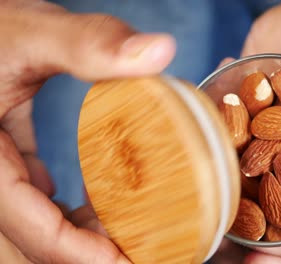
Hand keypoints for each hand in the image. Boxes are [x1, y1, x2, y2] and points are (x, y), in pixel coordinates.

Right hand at [0, 0, 174, 262]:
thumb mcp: (28, 33)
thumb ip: (88, 43)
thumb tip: (159, 51)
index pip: (32, 231)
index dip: (83, 255)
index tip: (132, 261)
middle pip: (37, 237)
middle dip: (89, 249)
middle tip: (144, 244)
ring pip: (34, 219)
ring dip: (79, 228)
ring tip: (129, 221)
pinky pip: (30, 195)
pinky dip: (64, 203)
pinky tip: (89, 192)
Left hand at [214, 1, 280, 262]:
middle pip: (271, 230)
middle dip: (249, 248)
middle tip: (221, 255)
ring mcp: (263, 152)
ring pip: (238, 199)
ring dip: (218, 216)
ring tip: (195, 223)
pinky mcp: (239, 126)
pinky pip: (219, 147)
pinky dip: (207, 155)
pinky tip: (194, 155)